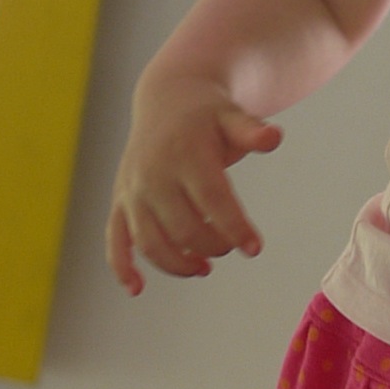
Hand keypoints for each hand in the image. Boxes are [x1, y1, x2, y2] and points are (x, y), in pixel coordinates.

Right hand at [107, 75, 281, 291]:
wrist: (167, 99)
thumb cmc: (207, 115)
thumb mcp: (233, 116)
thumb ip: (251, 131)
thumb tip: (273, 138)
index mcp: (185, 154)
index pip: (212, 200)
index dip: (234, 228)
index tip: (254, 248)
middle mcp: (154, 175)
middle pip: (184, 228)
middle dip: (214, 246)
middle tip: (230, 246)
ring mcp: (133, 191)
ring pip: (151, 242)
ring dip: (178, 264)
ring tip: (203, 267)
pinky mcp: (119, 202)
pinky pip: (115, 240)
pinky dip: (122, 267)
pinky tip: (136, 289)